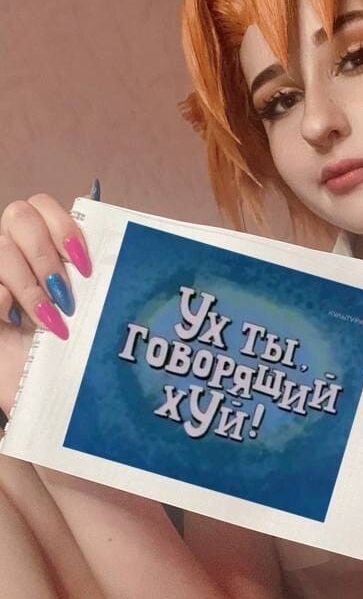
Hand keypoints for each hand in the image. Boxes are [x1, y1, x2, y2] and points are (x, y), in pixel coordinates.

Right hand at [0, 192, 93, 416]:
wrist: (51, 393)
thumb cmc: (72, 348)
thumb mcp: (89, 306)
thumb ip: (93, 269)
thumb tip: (114, 229)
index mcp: (42, 244)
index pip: (43, 205)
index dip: (64, 225)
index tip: (85, 266)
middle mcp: (14, 252)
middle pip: (18, 215)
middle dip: (46, 254)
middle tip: (67, 294)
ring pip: (2, 249)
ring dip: (32, 285)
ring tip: (54, 319)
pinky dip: (9, 299)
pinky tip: (25, 324)